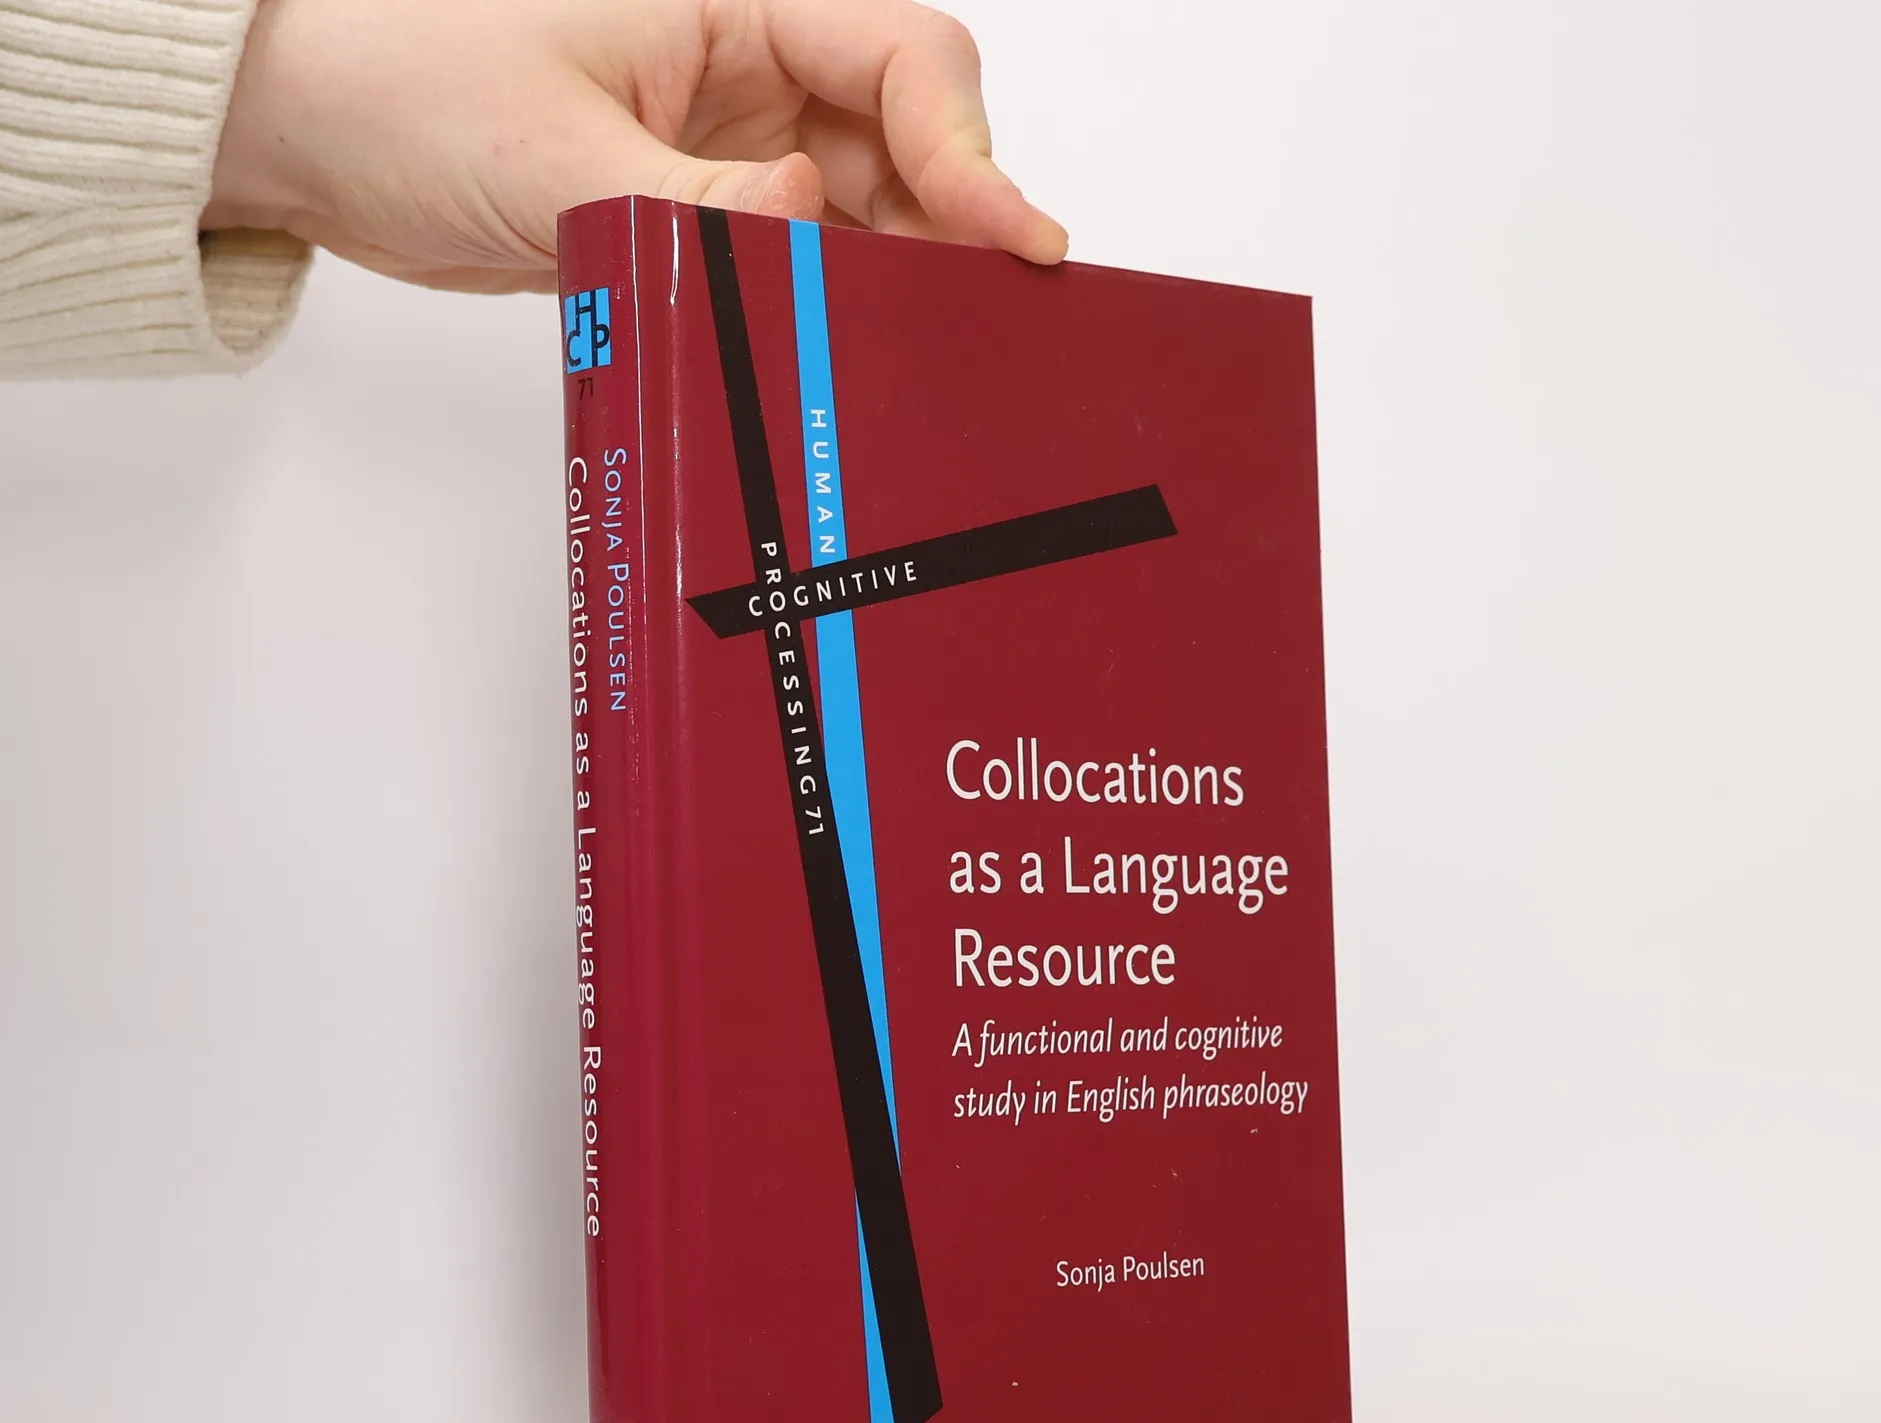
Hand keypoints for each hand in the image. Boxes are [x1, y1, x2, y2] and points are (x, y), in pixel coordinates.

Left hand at [206, 0, 1068, 292]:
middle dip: (946, 235)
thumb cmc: (401, 83)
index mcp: (734, 3)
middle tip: (974, 332)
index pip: (902, 60)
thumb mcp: (557, 151)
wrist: (312, 131)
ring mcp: (730, 146)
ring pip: (865, 217)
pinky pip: (799, 266)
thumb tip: (808, 224)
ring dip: (891, 288)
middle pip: (908, 146)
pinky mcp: (701, 217)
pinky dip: (826, 315)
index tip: (1008, 243)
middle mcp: (751, 67)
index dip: (969, 151)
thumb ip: (696, 203)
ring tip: (909, 367)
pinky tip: (840, 364)